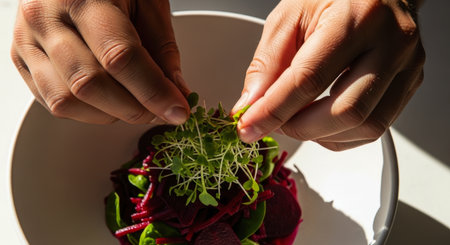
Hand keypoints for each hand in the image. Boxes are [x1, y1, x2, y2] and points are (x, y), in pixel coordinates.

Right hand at [11, 0, 189, 124]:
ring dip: (111, 114)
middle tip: (161, 111)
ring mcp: (28, 41)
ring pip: (69, 100)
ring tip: (135, 104)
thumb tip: (176, 93)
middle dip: (135, 109)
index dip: (153, 92)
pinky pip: (54, 103)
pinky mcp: (21, 60)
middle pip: (91, 85)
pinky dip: (89, 112)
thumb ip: (162, 49)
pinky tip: (109, 101)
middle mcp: (47, 19)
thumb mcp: (148, 3)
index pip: (120, 57)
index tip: (178, 110)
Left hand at [232, 0, 424, 150]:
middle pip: (346, 111)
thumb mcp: (289, 17)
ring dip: (321, 136)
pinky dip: (340, 135)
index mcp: (356, 18)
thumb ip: (267, 64)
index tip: (249, 127)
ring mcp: (406, 65)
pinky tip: (321, 122)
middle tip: (274, 123)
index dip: (274, 110)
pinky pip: (377, 128)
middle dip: (300, 128)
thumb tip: (250, 107)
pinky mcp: (410, 83)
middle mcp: (391, 43)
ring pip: (366, 126)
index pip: (310, 79)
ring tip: (297, 120)